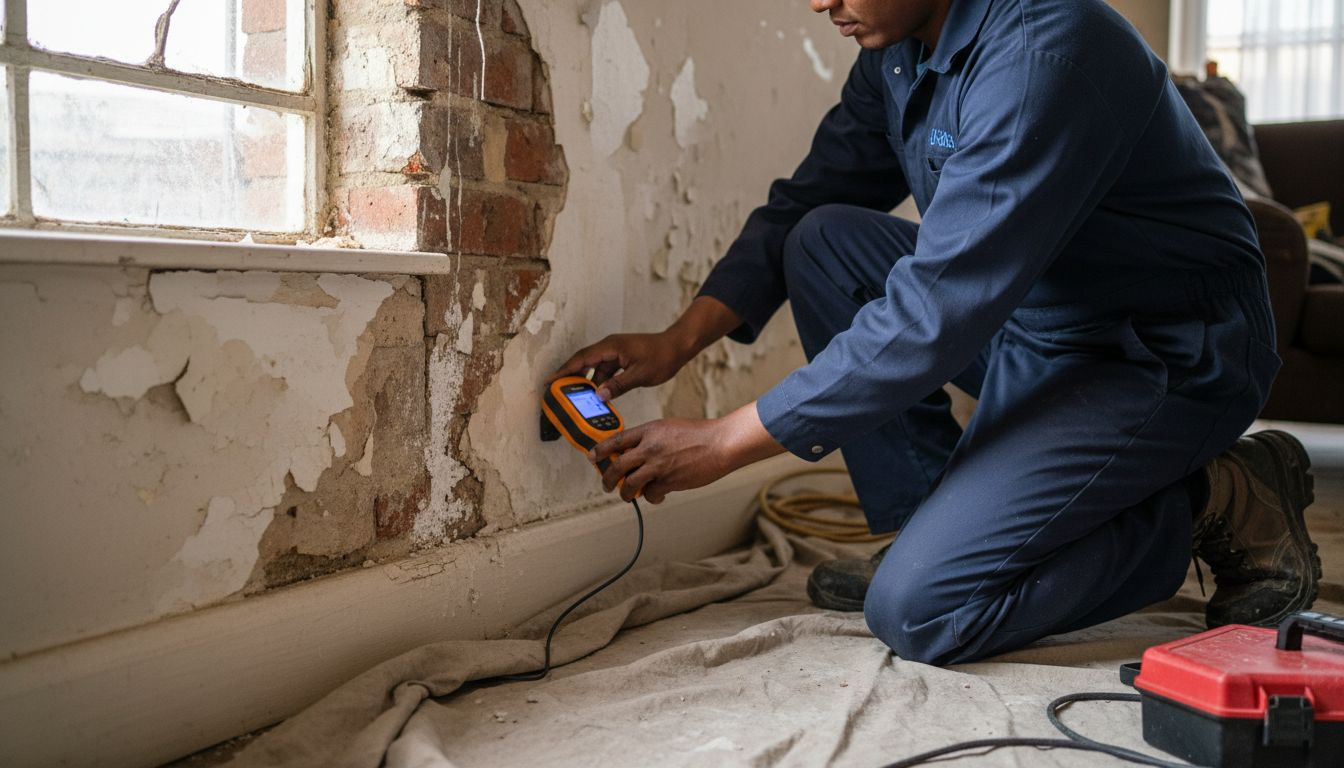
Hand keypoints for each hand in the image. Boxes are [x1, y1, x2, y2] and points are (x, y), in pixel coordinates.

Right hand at [549, 331, 690, 400]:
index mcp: (611, 347)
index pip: (582, 359)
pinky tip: (599, 395)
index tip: (550, 381)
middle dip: (569, 375)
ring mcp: (615, 351)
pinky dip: (600, 381)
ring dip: (587, 381)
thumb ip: (618, 385)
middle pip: (583, 361)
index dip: (564, 370)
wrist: (678, 346)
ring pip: (595, 367)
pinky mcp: (622, 357)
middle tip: (556, 390)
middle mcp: (610, 347)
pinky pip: (605, 370)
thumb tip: (599, 396)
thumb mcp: (640, 375)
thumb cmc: (662, 357)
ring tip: (577, 398)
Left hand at [592, 404, 784, 502]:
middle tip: (606, 484)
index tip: (593, 457)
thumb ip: (650, 438)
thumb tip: (633, 453)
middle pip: (617, 466)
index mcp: (649, 431)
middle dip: (607, 478)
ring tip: (627, 495)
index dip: (601, 450)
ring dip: (625, 493)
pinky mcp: (669, 481)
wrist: (720, 443)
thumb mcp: (668, 427)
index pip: (616, 440)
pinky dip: (652, 497)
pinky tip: (658, 495)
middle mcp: (650, 447)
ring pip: (629, 485)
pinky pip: (651, 494)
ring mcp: (658, 465)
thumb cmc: (698, 434)